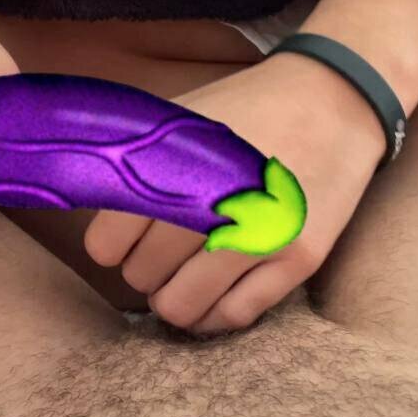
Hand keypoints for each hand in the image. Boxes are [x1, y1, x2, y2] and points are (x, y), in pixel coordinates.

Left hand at [83, 52, 386, 334]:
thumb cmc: (246, 112)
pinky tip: (211, 295)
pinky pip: (235, 316)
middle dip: (142, 271)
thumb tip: (83, 202)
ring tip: (181, 278)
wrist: (334, 100)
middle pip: (142, 276)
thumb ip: (134, 163)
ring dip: (172, 299)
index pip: (108, 241)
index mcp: (178, 166)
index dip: (108, 248)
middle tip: (159, 254)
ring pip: (182, 307)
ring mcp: (260, 235)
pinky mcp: (299, 258)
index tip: (121, 241)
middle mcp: (215, 203)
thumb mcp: (181, 121)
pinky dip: (213, 315)